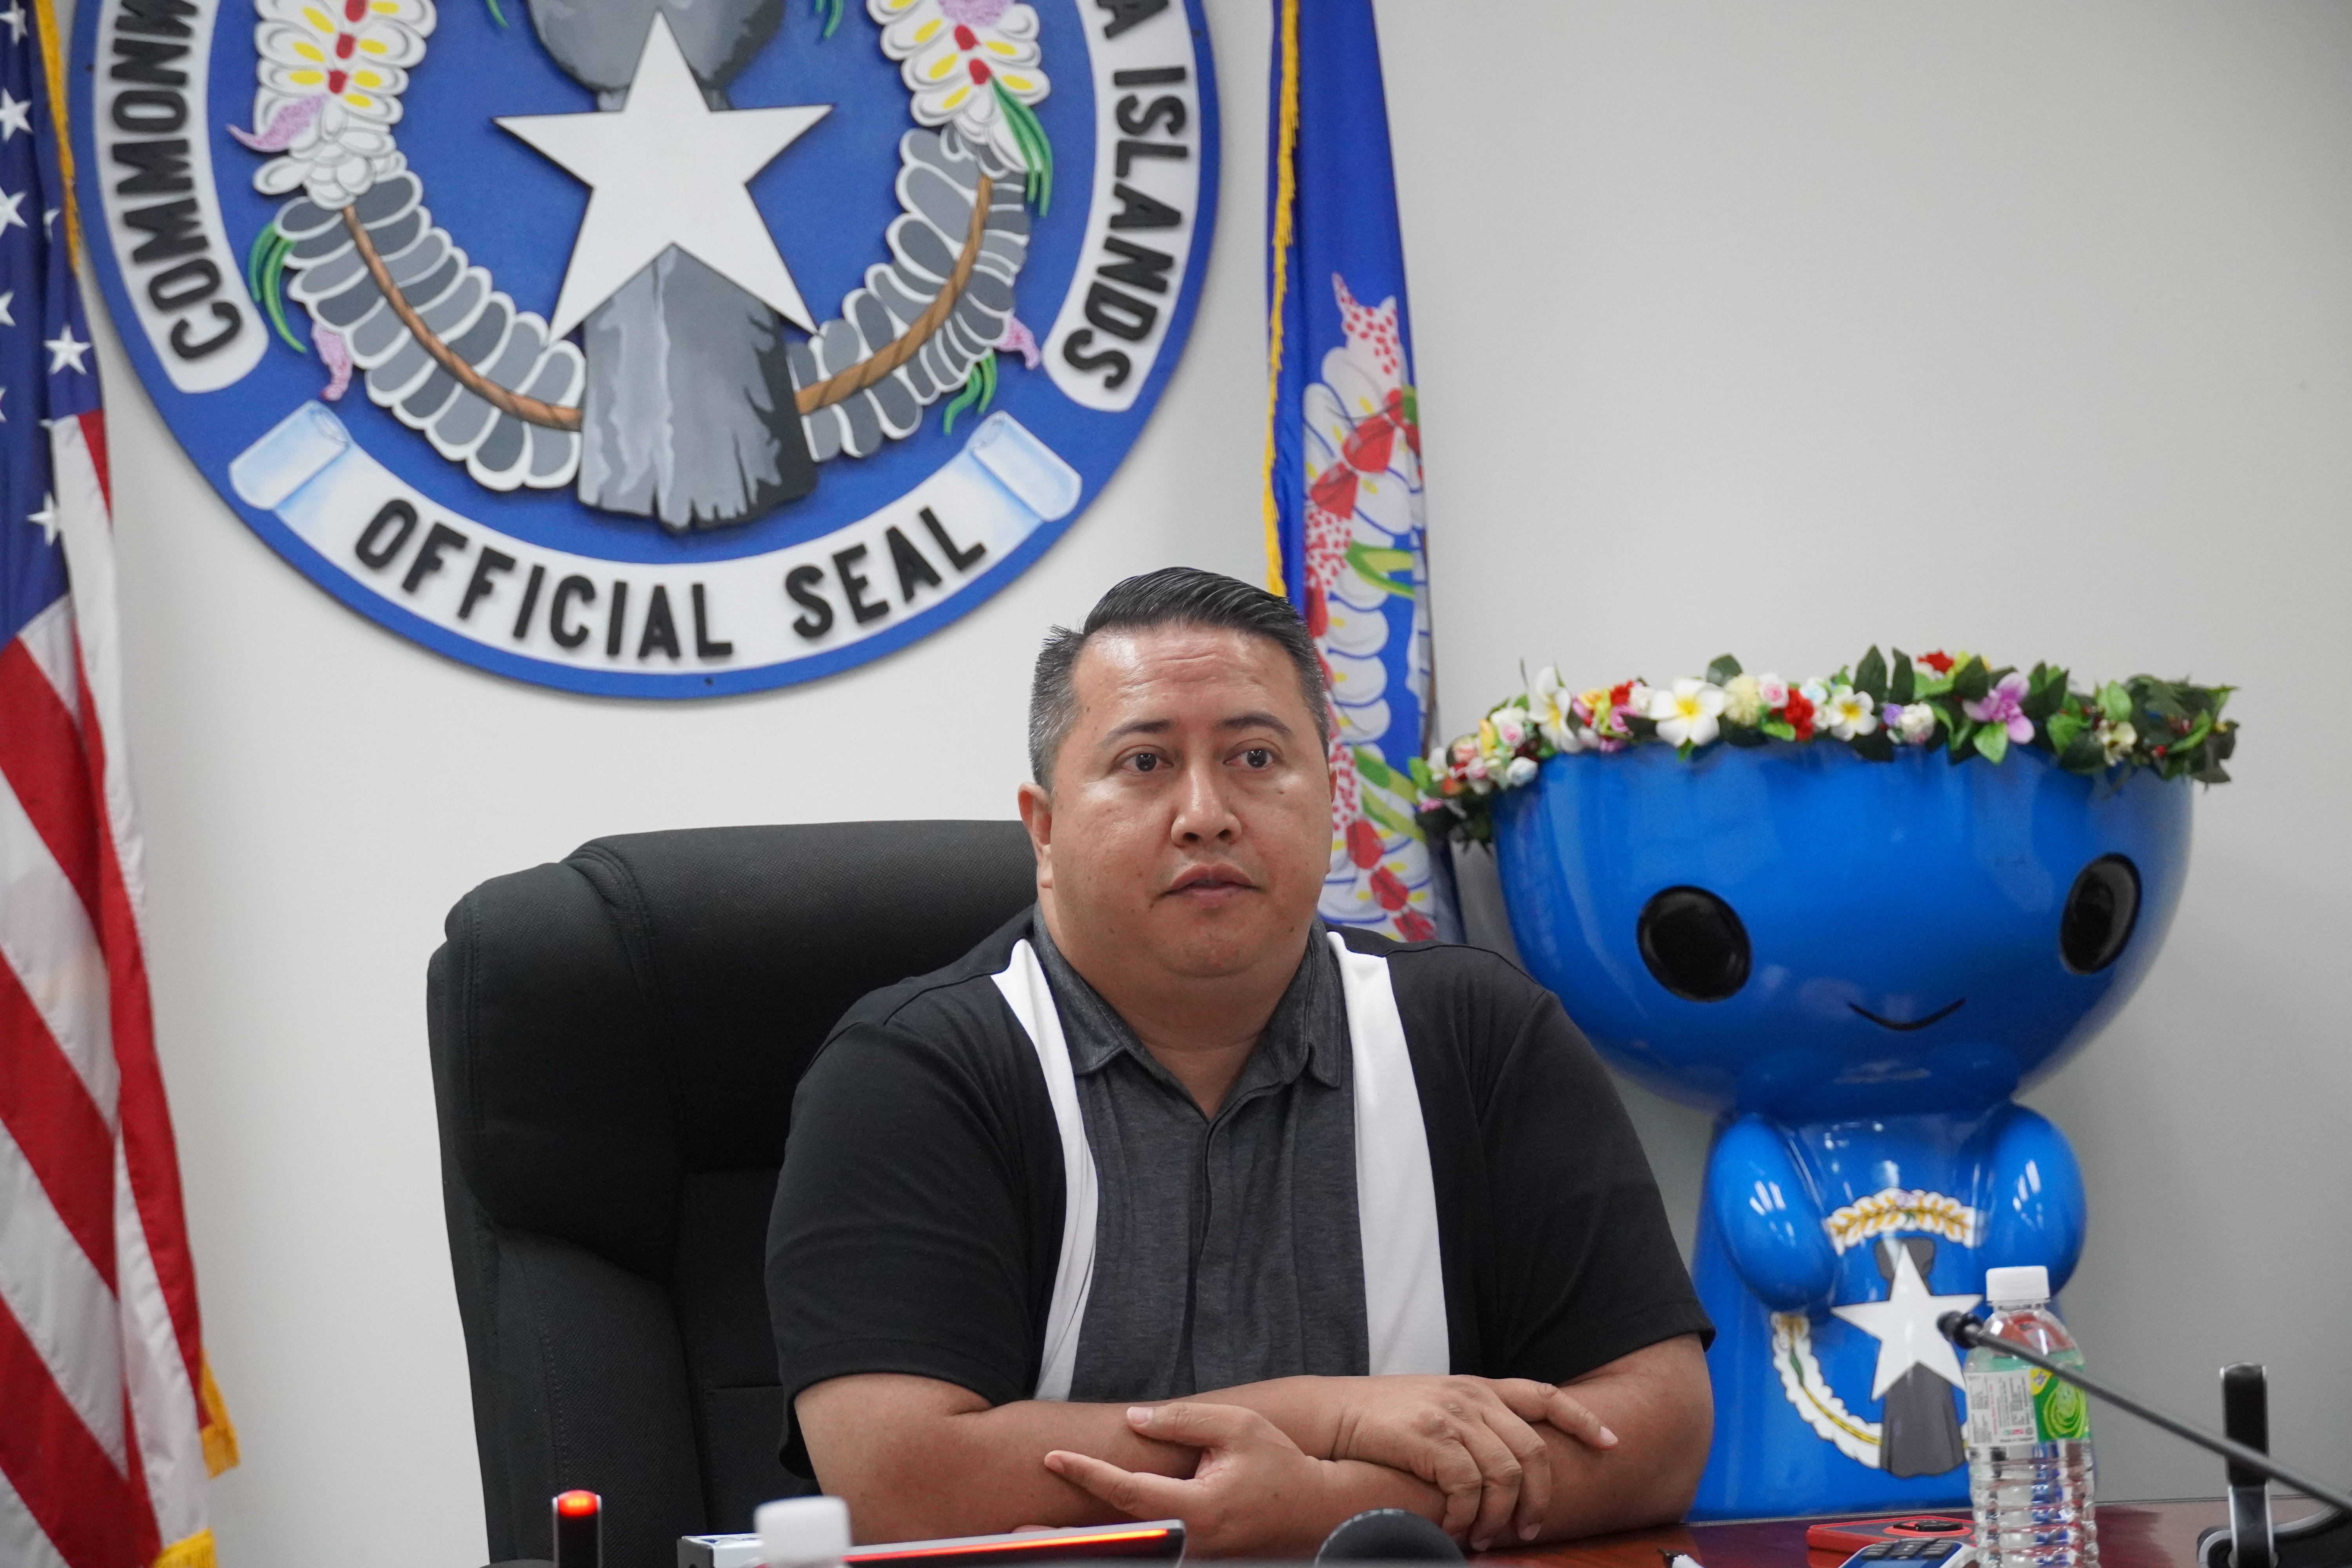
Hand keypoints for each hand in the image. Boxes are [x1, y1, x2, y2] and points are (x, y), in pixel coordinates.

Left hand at [1044, 1402, 1342, 1557]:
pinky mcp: (1198, 1563)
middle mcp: (1191, 1545)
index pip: (1130, 1493)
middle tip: (1015, 1533)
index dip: (1088, 1475)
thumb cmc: (1278, 1465)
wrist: (1319, 1512)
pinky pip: (1149, 1557)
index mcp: (1199, 1510)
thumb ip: (1183, 1421)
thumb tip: (1133, 1419)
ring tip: (1034, 1541)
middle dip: (1065, 1540)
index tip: (1053, 1457)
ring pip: (1131, 1555)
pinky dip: (1115, 1550)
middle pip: (1118, 1543)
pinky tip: (1084, 1542)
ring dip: (1085, 1549)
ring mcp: (1195, 1560)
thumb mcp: (1237, 1427)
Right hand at [1327, 1375, 1618, 1549]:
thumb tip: (1508, 1461)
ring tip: (1487, 1537)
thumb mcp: (1437, 1405)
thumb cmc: (1384, 1419)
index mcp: (1479, 1386)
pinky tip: (1458, 1530)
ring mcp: (1452, 1414)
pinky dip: (1469, 1516)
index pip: (1545, 1395)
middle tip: (1529, 1530)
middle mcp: (1472, 1396)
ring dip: (1502, 1516)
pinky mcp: (1430, 1437)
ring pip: (1505, 1474)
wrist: (1332, 1412)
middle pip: (1533, 1450)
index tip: (1611, 1444)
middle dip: (1540, 1497)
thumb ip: (1474, 1420)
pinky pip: (1469, 1486)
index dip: (1582, 1420)